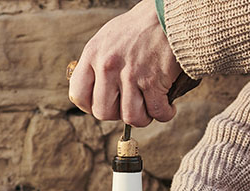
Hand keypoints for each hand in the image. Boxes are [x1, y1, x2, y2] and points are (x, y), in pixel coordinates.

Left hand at [68, 0, 181, 125]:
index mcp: (92, 54)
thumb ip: (97, 64)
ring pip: (130, 117)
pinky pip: (155, 111)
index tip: (105, 104)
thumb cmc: (140, 28)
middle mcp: (107, 65)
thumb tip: (94, 92)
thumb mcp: (108, 39)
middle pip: (103, 112)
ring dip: (142, 118)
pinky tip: (166, 107)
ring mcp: (130, 74)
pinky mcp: (153, 80)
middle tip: (130, 105)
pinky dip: (164, 114)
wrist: (171, 15)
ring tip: (149, 108)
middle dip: (118, 114)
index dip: (91, 106)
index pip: (79, 95)